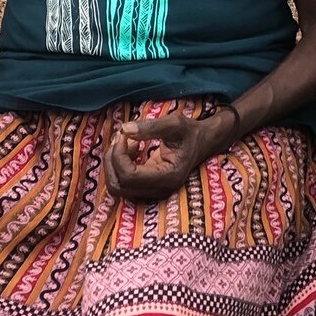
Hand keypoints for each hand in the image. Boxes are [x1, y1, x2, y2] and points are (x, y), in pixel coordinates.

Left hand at [102, 111, 232, 201]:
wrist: (202, 143)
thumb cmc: (190, 133)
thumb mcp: (175, 124)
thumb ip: (151, 126)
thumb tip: (124, 129)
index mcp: (168, 177)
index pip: (129, 176)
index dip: (119, 155)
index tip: (124, 134)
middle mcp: (159, 190)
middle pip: (118, 186)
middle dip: (112, 160)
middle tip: (121, 137)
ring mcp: (152, 191)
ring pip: (117, 187)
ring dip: (114, 163)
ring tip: (125, 141)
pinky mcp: (146, 187)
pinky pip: (122, 182)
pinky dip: (119, 165)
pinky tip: (131, 147)